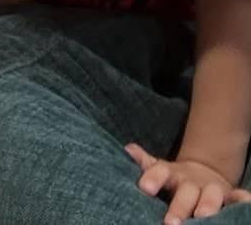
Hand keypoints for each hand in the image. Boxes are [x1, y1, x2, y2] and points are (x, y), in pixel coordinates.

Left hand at [125, 142, 250, 223]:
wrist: (203, 174)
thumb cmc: (174, 178)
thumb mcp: (159, 169)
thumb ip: (145, 163)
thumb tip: (127, 149)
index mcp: (172, 174)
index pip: (161, 171)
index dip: (153, 177)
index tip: (144, 187)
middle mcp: (192, 181)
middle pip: (186, 191)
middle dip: (180, 206)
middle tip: (171, 223)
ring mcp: (212, 188)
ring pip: (212, 195)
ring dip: (209, 204)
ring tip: (203, 216)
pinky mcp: (229, 195)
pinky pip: (238, 197)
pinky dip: (242, 200)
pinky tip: (245, 202)